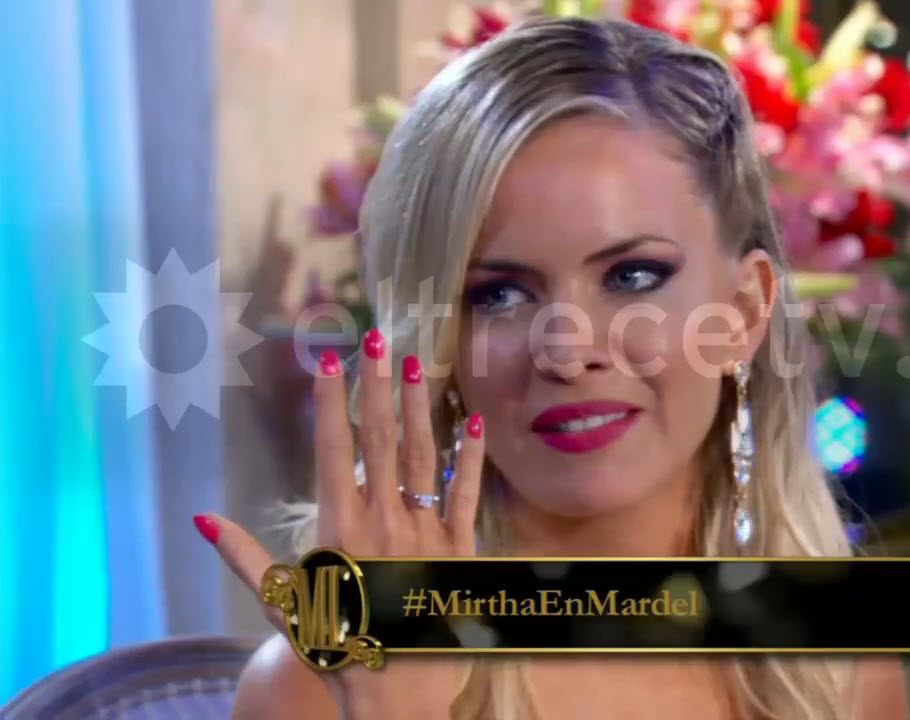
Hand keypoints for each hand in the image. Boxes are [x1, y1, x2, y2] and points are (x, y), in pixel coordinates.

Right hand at [197, 328, 484, 718]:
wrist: (400, 689)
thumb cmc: (335, 645)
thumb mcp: (284, 604)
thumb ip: (246, 558)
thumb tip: (202, 520)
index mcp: (341, 527)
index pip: (336, 449)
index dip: (334, 402)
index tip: (334, 360)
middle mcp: (386, 520)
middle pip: (382, 439)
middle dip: (379, 385)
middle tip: (380, 338)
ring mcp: (427, 530)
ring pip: (425, 456)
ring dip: (421, 407)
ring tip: (421, 363)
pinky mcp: (460, 547)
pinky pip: (466, 493)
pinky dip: (471, 456)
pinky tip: (474, 421)